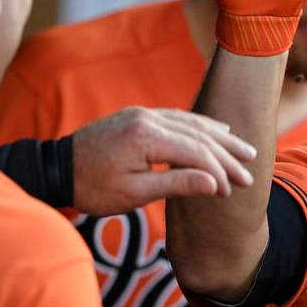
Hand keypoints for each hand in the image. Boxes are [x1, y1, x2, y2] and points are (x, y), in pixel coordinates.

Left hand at [71, 107, 255, 214]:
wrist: (55, 167)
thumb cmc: (92, 187)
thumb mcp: (133, 193)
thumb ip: (176, 184)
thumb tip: (214, 183)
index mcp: (146, 136)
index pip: (196, 151)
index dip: (219, 171)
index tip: (232, 190)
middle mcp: (148, 117)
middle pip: (200, 134)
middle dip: (228, 154)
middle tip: (251, 171)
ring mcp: (144, 113)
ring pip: (193, 122)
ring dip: (221, 137)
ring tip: (245, 150)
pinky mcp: (140, 115)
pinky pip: (179, 118)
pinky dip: (202, 127)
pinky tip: (218, 132)